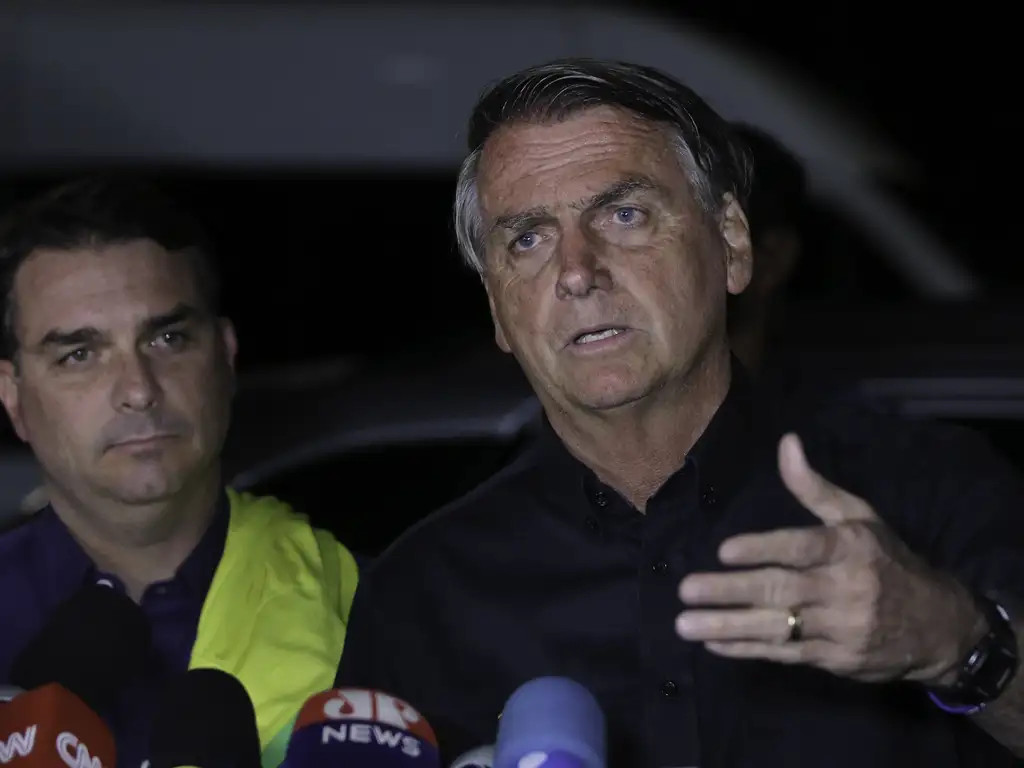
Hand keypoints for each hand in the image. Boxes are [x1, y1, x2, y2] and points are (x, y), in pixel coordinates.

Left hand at [675, 433, 985, 683]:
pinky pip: (784, 654)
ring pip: (776, 627)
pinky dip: (747, 649)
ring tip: (685, 624)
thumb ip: (815, 487)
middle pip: (781, 590)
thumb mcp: (860, 518)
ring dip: (728, 625)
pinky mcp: (834, 659)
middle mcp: (844, 589)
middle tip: (686, 590)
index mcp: (849, 549)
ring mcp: (839, 628)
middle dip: (730, 591)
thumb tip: (786, 442)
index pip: (802, 548)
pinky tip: (714, 643)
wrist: (939, 628)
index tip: (724, 551)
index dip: (763, 549)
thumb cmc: (887, 562)